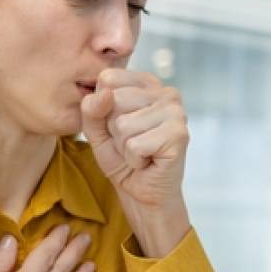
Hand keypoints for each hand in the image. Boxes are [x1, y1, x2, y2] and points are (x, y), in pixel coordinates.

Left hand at [79, 68, 188, 209]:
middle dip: (114, 129)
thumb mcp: (96, 130)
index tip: (117, 126)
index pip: (107, 78)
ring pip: (123, 124)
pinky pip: (135, 145)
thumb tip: (105, 93)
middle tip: (130, 143)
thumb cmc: (121, 158)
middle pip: (114, 100)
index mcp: (146, 83)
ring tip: (140, 152)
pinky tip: (148, 161)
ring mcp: (176, 112)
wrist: (142, 192)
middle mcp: (166, 92)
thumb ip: (91, 109)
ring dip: (124, 147)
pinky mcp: (179, 135)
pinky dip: (135, 160)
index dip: (102, 108)